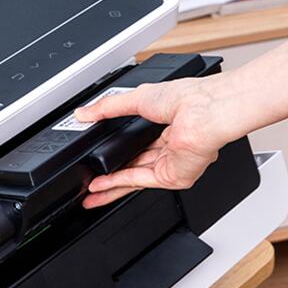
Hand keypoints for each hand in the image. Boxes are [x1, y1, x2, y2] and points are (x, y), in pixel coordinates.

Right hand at [74, 76, 231, 207]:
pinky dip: (118, 183)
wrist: (204, 112)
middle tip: (91, 181)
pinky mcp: (172, 177)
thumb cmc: (187, 98)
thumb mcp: (136, 98)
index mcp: (168, 127)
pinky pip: (139, 181)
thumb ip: (107, 108)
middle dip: (111, 175)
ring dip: (111, 184)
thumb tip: (83, 113)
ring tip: (90, 189)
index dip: (117, 151)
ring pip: (134, 178)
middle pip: (134, 166)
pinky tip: (101, 186)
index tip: (98, 156)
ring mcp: (172, 164)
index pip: (138, 145)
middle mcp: (172, 148)